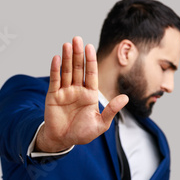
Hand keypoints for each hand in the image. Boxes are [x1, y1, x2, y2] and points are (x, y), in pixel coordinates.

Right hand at [35, 36, 128, 152]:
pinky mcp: (53, 95)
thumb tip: (125, 98)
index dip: (90, 60)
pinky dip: (55, 69)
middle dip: (77, 54)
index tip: (90, 47)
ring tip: (67, 44)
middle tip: (77, 39)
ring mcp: (65, 92)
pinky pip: (55, 80)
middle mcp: (77, 90)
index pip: (91, 73)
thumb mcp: (100, 124)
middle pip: (78, 68)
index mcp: (90, 94)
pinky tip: (57, 58)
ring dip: (66, 58)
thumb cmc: (82, 134)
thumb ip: (111, 110)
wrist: (63, 141)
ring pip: (66, 71)